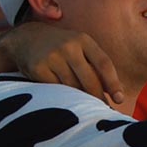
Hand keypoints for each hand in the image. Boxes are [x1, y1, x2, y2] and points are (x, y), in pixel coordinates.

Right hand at [0, 22, 123, 102]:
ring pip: (72, 87)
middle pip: (89, 79)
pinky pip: (55, 89)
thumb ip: (94, 63)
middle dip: (98, 96)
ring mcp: (52, 57)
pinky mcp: (38, 68)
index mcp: (83, 40)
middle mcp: (69, 46)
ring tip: (87, 107)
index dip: (113, 83)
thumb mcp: (79, 46)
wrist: (26, 37)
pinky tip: (67, 101)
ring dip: (81, 99)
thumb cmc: (61, 46)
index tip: (119, 98)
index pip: (104, 63)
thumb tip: (113, 91)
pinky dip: (63, 97)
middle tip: (103, 108)